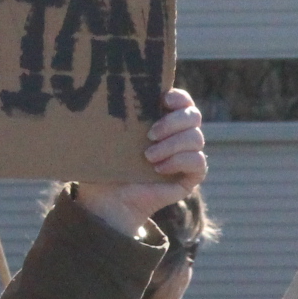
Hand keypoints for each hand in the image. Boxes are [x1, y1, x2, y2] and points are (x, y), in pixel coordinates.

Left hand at [77, 88, 206, 236]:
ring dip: (172, 145)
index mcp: (161, 120)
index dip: (179, 97)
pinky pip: (198, 163)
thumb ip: (111, 117)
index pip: (183, 101)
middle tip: (149, 135)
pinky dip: (180, 162)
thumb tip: (99, 97)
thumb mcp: (104, 138)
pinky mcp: (190, 177)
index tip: (164, 99)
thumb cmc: (103, 167)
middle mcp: (177, 136)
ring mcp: (186, 156)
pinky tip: (159, 170)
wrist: (108, 201)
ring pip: (197, 138)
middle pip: (194, 116)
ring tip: (148, 157)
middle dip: (173, 122)